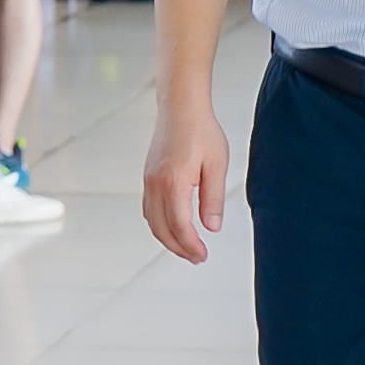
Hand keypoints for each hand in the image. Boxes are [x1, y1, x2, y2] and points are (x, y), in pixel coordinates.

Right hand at [141, 99, 229, 264]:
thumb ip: (213, 198)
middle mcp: (156, 184)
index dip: (191, 245)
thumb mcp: (216, 164)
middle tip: (197, 258)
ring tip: (187, 247)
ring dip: (168, 239)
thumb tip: (211, 227)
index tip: (203, 255)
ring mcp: (149, 180)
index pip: (179, 226)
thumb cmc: (201, 130)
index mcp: (174, 182)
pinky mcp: (148, 176)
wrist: (180, 106)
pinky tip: (173, 226)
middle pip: (162, 229)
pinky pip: (149, 209)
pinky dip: (159, 224)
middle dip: (179, 248)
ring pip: (152, 221)